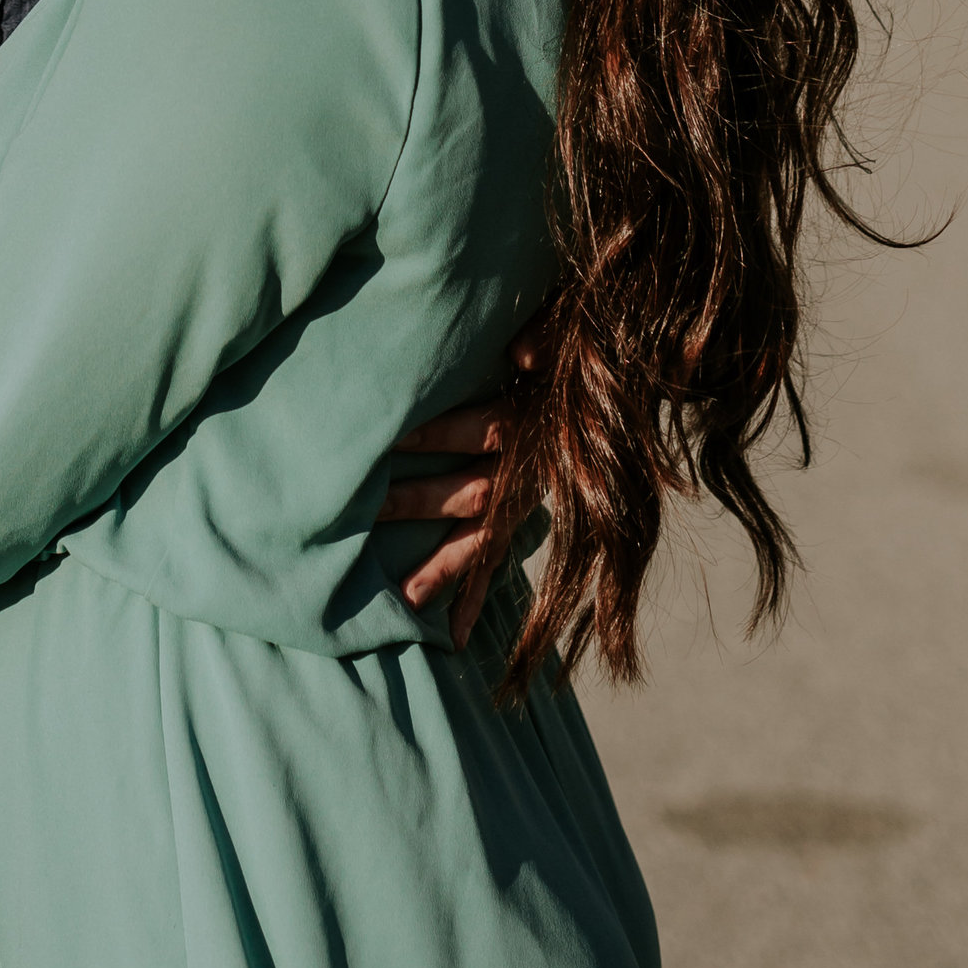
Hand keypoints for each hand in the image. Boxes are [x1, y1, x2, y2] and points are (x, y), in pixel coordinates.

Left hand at [376, 308, 551, 648]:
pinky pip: (499, 559)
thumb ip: (544, 339)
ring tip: (405, 601)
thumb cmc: (566, 345)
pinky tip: (451, 636)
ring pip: (483, 536)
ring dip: (444, 568)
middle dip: (418, 500)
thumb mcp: (562, 330)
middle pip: (474, 489)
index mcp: (536, 420)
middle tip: (363, 511)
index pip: (482, 429)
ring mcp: (528, 497)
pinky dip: (474, 595)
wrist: (603, 378)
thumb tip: (524, 354)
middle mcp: (534, 467)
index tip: (387, 435)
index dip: (437, 433)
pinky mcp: (523, 514)